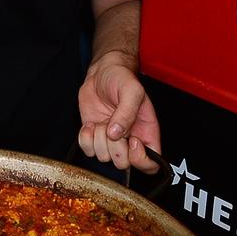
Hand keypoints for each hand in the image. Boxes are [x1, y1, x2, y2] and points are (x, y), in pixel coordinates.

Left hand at [76, 55, 159, 171]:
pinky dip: (85, 138)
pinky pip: (87, 150)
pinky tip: (90, 124)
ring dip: (98, 139)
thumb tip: (117, 133)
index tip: (131, 140)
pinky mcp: (94, 136)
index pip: (151, 164)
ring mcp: (110, 140)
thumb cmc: (121, 78)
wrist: (101, 72)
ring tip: (102, 120)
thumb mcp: (131, 90)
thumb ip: (127, 112)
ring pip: (103, 157)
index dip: (140, 159)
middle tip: (112, 128)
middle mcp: (129, 140)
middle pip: (123, 164)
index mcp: (146, 133)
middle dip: (114, 147)